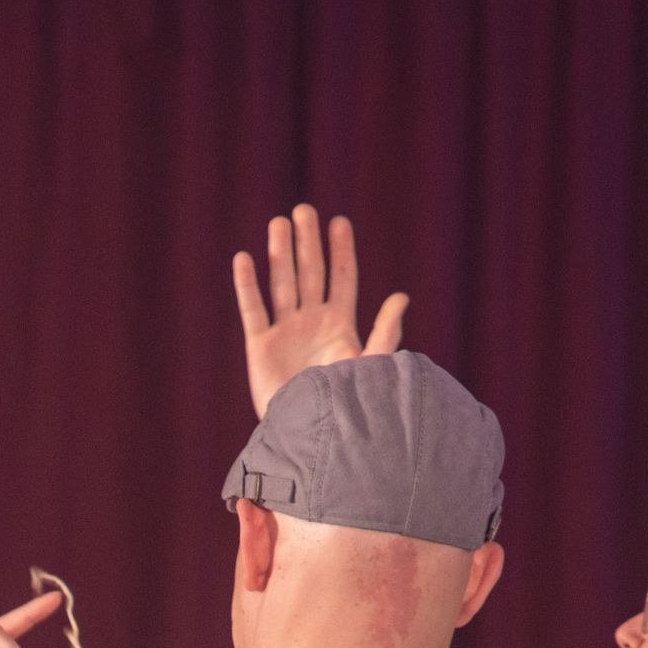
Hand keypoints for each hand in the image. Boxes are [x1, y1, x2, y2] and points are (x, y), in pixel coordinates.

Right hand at [232, 203, 408, 419]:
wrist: (311, 436)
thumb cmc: (347, 406)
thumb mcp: (371, 367)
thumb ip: (385, 332)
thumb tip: (402, 296)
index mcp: (340, 325)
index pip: (342, 278)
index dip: (341, 251)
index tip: (339, 222)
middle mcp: (311, 323)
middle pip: (309, 273)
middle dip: (307, 242)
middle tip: (304, 210)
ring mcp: (285, 333)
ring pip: (282, 284)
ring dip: (280, 254)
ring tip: (279, 224)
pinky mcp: (260, 348)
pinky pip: (253, 310)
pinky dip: (247, 286)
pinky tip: (245, 259)